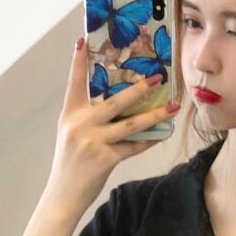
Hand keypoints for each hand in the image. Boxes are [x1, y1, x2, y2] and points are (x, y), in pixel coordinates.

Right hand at [44, 36, 179, 212]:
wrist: (63, 194)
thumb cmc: (70, 163)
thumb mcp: (72, 134)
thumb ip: (89, 118)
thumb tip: (118, 105)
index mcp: (70, 114)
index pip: (74, 83)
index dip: (78, 61)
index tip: (83, 40)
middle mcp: (80, 124)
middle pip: (116, 101)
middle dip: (139, 89)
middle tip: (157, 78)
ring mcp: (93, 141)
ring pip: (131, 124)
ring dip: (155, 115)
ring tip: (172, 107)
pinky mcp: (105, 159)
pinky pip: (133, 147)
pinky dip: (148, 140)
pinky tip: (162, 134)